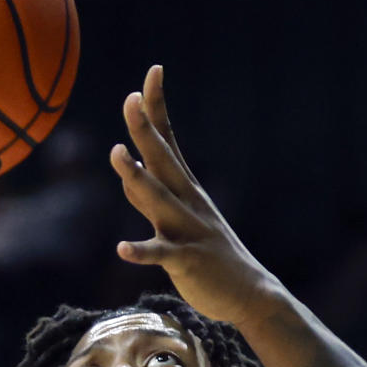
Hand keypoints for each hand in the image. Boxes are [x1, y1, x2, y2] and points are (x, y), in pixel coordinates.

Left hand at [110, 66, 268, 326]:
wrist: (250, 294)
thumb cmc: (210, 256)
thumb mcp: (179, 219)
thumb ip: (149, 197)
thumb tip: (127, 175)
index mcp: (186, 189)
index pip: (169, 140)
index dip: (158, 108)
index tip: (152, 72)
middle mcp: (188, 203)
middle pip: (162, 160)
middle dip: (145, 129)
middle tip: (128, 99)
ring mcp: (189, 231)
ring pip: (159, 199)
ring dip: (136, 177)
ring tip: (116, 153)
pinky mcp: (188, 262)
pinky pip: (161, 255)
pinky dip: (141, 251)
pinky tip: (122, 248)